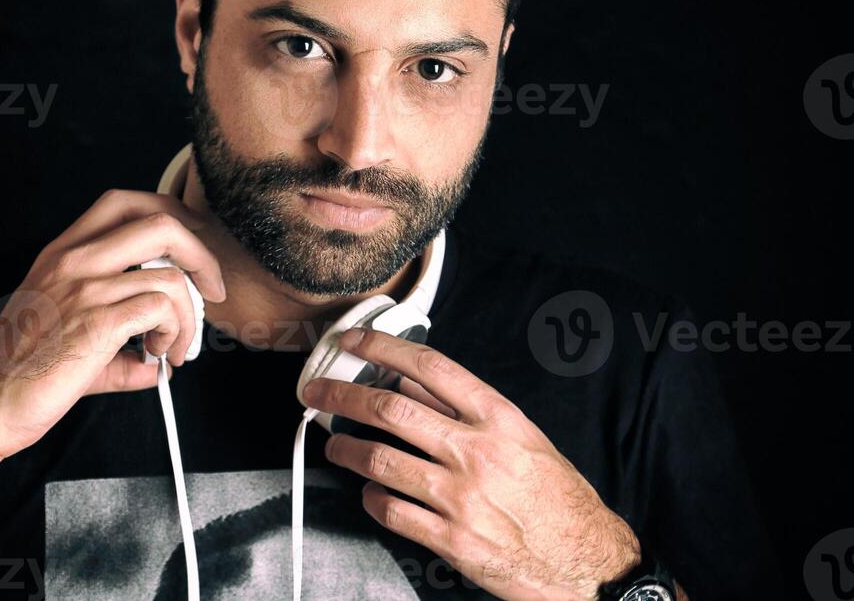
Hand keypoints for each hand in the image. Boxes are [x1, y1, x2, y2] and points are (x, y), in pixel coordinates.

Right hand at [0, 189, 225, 466]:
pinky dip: (177, 334)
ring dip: (190, 315)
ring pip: (172, 275)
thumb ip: (118, 329)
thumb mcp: (68, 327)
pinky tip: (161, 356)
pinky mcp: (96, 322)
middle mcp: (74, 260)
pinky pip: (163, 310)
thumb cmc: (24, 370)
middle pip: (162, 221)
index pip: (124, 201)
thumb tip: (160, 357)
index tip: (193, 245)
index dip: (171, 214)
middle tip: (212, 289)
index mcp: (64, 252)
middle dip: (202, 254)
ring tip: (175, 346)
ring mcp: (85, 288)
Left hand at [302, 328, 640, 600]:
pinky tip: (369, 490)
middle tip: (316, 390)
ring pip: (381, 460)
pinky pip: (393, 511)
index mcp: (497, 417)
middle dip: (343, 394)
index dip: (383, 347)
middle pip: (391, 409)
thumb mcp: (520, 435)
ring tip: (333, 443)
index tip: (353, 341)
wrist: (587, 561)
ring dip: (346, 447)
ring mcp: (461, 498)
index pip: (429, 366)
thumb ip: (463, 407)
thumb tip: (409, 379)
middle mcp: (476, 451)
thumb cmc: (556, 493)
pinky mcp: (451, 542)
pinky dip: (372, 497)